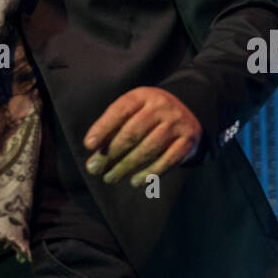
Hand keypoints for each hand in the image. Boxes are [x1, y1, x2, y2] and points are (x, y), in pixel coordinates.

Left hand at [83, 87, 202, 186]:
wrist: (186, 116)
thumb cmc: (147, 117)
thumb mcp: (131, 113)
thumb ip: (113, 127)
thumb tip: (93, 150)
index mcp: (143, 96)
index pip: (120, 111)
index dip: (103, 128)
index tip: (89, 145)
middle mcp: (161, 106)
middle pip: (132, 132)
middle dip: (110, 153)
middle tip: (94, 169)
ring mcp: (177, 123)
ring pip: (148, 148)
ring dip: (126, 166)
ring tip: (110, 178)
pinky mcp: (188, 141)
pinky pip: (168, 160)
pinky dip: (150, 173)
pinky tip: (136, 182)